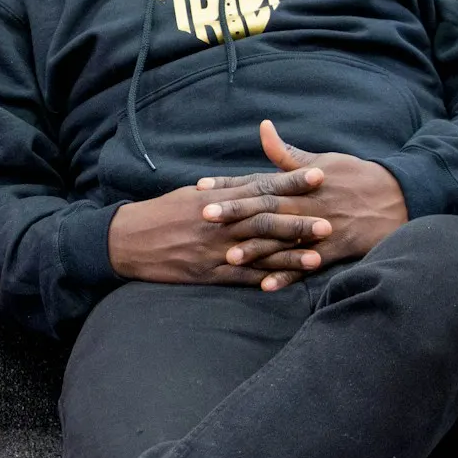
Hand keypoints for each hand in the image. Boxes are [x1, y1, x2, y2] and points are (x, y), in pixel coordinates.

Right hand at [108, 168, 329, 284]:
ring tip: (318, 257)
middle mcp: (219, 223)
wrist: (127, 240)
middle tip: (329, 221)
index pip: (260, 187)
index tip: (318, 175)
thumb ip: (223, 190)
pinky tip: (284, 282)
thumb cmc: (160, 214)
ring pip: (259, 251)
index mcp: (216, 198)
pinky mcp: (206, 273)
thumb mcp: (190, 194)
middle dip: (299, 221)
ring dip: (289, 254)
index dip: (290, 182)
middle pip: (266, 220)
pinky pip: (240, 278)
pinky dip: (262, 280)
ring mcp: (213, 250)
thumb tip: (251, 183)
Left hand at [198, 120, 408, 290]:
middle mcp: (305, 205)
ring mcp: (318, 229)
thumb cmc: (355, 176)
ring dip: (256, 250)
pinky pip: (306, 265)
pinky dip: (287, 275)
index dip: (228, 185)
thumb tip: (264, 128)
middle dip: (234, 214)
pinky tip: (265, 286)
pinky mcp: (332, 250)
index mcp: (298, 183)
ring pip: (282, 241)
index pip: (257, 182)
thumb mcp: (321, 160)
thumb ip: (287, 153)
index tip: (201, 186)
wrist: (397, 197)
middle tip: (204, 217)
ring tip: (229, 258)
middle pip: (264, 209)